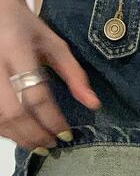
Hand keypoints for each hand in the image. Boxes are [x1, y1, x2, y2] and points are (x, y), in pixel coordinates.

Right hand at [0, 0, 100, 152]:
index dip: (52, 119)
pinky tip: (19, 135)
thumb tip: (94, 105)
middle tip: (52, 145)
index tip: (66, 134)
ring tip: (38, 145)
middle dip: (34, 134)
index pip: (36, 94)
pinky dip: (4, 129)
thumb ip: (75, 75)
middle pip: (14, 111)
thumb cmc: (28, 29)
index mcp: (18, 50)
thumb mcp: (56, 46)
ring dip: (18, 136)